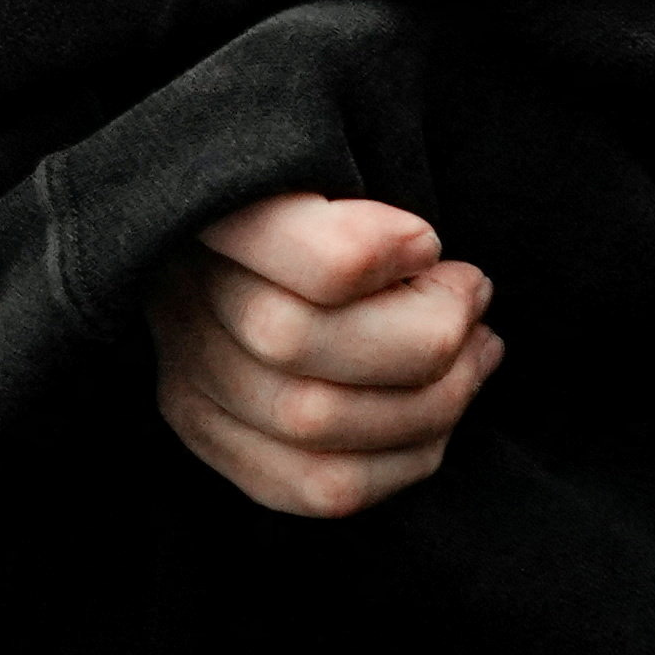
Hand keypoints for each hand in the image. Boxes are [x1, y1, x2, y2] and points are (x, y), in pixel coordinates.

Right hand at [149, 192, 499, 519]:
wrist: (239, 234)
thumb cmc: (316, 191)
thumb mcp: (334, 168)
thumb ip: (364, 208)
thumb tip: (428, 261)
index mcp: (211, 204)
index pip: (291, 251)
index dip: (378, 254)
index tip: (427, 243)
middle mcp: (179, 290)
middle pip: (297, 342)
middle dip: (424, 335)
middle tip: (473, 300)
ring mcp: (187, 374)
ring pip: (314, 425)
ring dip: (430, 401)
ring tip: (475, 354)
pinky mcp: (213, 434)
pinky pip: (317, 486)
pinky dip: (400, 461)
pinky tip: (438, 417)